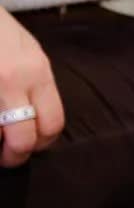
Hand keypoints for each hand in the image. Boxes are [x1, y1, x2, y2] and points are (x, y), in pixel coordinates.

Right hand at [0, 8, 64, 166]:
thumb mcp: (29, 51)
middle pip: (23, 140)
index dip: (43, 142)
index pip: (53, 123)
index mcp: (37, 71)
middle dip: (15, 156)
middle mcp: (13, 82)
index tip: (32, 144)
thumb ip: (37, 83)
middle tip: (7, 155)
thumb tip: (40, 120)